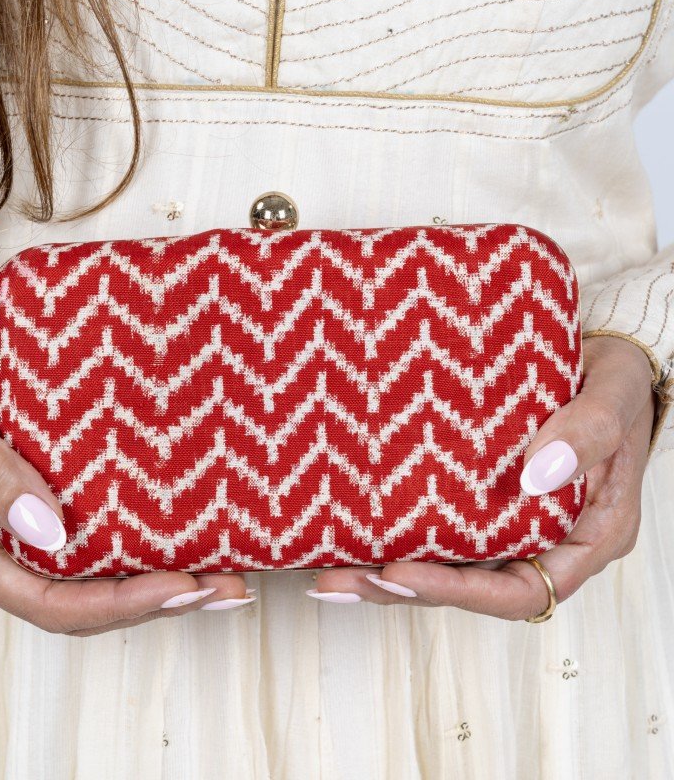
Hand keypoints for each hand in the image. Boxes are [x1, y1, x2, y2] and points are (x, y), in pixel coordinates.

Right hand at [0, 291, 250, 635]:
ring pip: (93, 576)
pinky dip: (140, 542)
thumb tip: (51, 532)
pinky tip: (187, 532)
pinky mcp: (42, 500)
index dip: (118, 604)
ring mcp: (19, 530)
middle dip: (154, 600)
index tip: (181, 585)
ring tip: (223, 572)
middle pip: (81, 601)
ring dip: (158, 578)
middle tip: (224, 585)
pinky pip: (94, 537)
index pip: (48, 601)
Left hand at [309, 334, 655, 617]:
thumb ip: (585, 434)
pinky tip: (351, 525)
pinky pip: (444, 523)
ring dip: (391, 568)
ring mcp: (514, 519)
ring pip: (451, 561)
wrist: (608, 356)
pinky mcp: (486, 494)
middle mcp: (545, 539)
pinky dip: (400, 529)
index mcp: (586, 536)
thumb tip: (534, 476)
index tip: (402, 573)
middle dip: (405, 587)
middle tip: (341, 578)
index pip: (521, 590)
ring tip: (329, 567)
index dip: (459, 592)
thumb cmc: (619, 381)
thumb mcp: (612, 399)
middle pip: (471, 586)